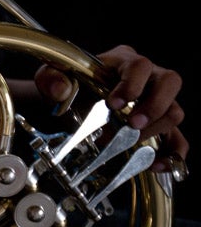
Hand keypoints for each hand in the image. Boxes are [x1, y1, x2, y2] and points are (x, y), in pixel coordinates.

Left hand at [34, 44, 187, 174]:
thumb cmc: (68, 85)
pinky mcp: (159, 125)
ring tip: (130, 142)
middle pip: (171, 82)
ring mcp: (157, 101)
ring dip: (156, 130)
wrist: (71, 102)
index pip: (140, 65)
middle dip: (154, 106)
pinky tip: (156, 165)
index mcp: (123, 61)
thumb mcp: (53, 77)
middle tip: (132, 124)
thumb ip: (50, 79)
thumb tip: (60, 90)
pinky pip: (177, 139)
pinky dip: (171, 153)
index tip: (113, 104)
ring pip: (175, 111)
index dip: (131, 84)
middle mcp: (148, 77)